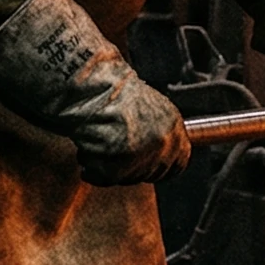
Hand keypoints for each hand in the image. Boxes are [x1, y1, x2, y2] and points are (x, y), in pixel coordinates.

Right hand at [0, 0, 191, 185]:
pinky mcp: (120, 166)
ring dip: (110, 166)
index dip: (160, 166)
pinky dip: (91, 170)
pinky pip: (104, 178)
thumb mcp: (150, 106)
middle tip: (113, 152)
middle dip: (132, 167)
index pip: (179, 163)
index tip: (145, 165)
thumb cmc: (112, 90)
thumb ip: (158, 130)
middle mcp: (163, 143)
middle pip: (151, 173)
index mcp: (174, 126)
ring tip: (97, 144)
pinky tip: (86, 152)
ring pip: (127, 177)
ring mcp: (143, 156)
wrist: (91, 87)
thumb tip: (159, 151)